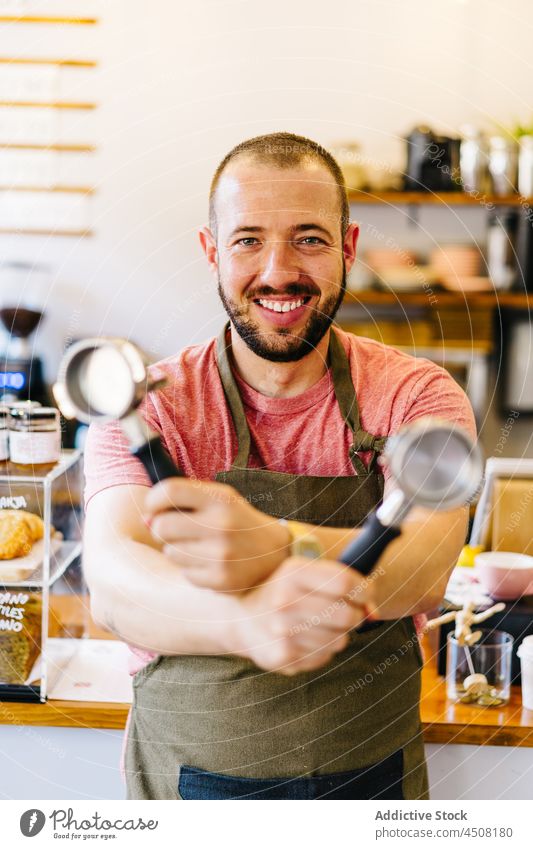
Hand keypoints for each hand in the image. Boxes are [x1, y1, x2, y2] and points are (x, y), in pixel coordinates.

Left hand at [143, 478, 289, 590]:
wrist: (276, 553)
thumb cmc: (238, 522)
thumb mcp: (218, 501)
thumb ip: (183, 503)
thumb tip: (145, 520)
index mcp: (221, 498)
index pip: (170, 491)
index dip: (153, 500)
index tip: (154, 507)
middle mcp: (221, 525)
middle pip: (161, 526)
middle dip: (160, 529)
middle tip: (173, 531)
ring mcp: (222, 555)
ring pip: (170, 552)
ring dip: (178, 551)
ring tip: (200, 547)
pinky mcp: (221, 580)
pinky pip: (185, 574)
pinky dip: (193, 570)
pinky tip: (211, 563)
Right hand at [232, 556, 377, 674]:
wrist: (242, 618)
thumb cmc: (284, 590)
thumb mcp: (305, 573)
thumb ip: (342, 583)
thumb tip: (373, 612)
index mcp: (292, 573)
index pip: (345, 582)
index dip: (364, 589)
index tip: (365, 592)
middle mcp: (285, 601)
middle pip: (347, 615)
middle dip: (355, 614)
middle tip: (347, 611)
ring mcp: (283, 632)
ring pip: (340, 639)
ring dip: (338, 633)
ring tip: (319, 623)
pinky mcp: (283, 657)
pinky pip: (325, 656)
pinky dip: (323, 648)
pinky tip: (306, 637)